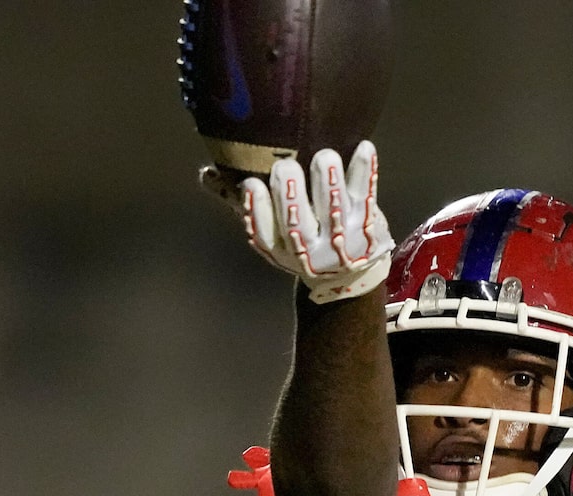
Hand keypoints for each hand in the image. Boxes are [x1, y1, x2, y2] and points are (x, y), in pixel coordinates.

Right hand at [238, 143, 392, 303]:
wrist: (353, 270)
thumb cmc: (305, 238)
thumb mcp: (274, 230)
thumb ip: (242, 202)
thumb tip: (205, 174)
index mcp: (282, 250)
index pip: (264, 234)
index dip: (257, 209)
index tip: (252, 184)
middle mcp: (310, 252)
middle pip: (297, 224)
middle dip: (290, 193)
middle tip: (286, 166)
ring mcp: (340, 241)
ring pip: (333, 210)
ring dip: (328, 181)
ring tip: (324, 157)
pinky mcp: (367, 227)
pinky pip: (366, 197)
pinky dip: (364, 172)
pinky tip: (364, 147)